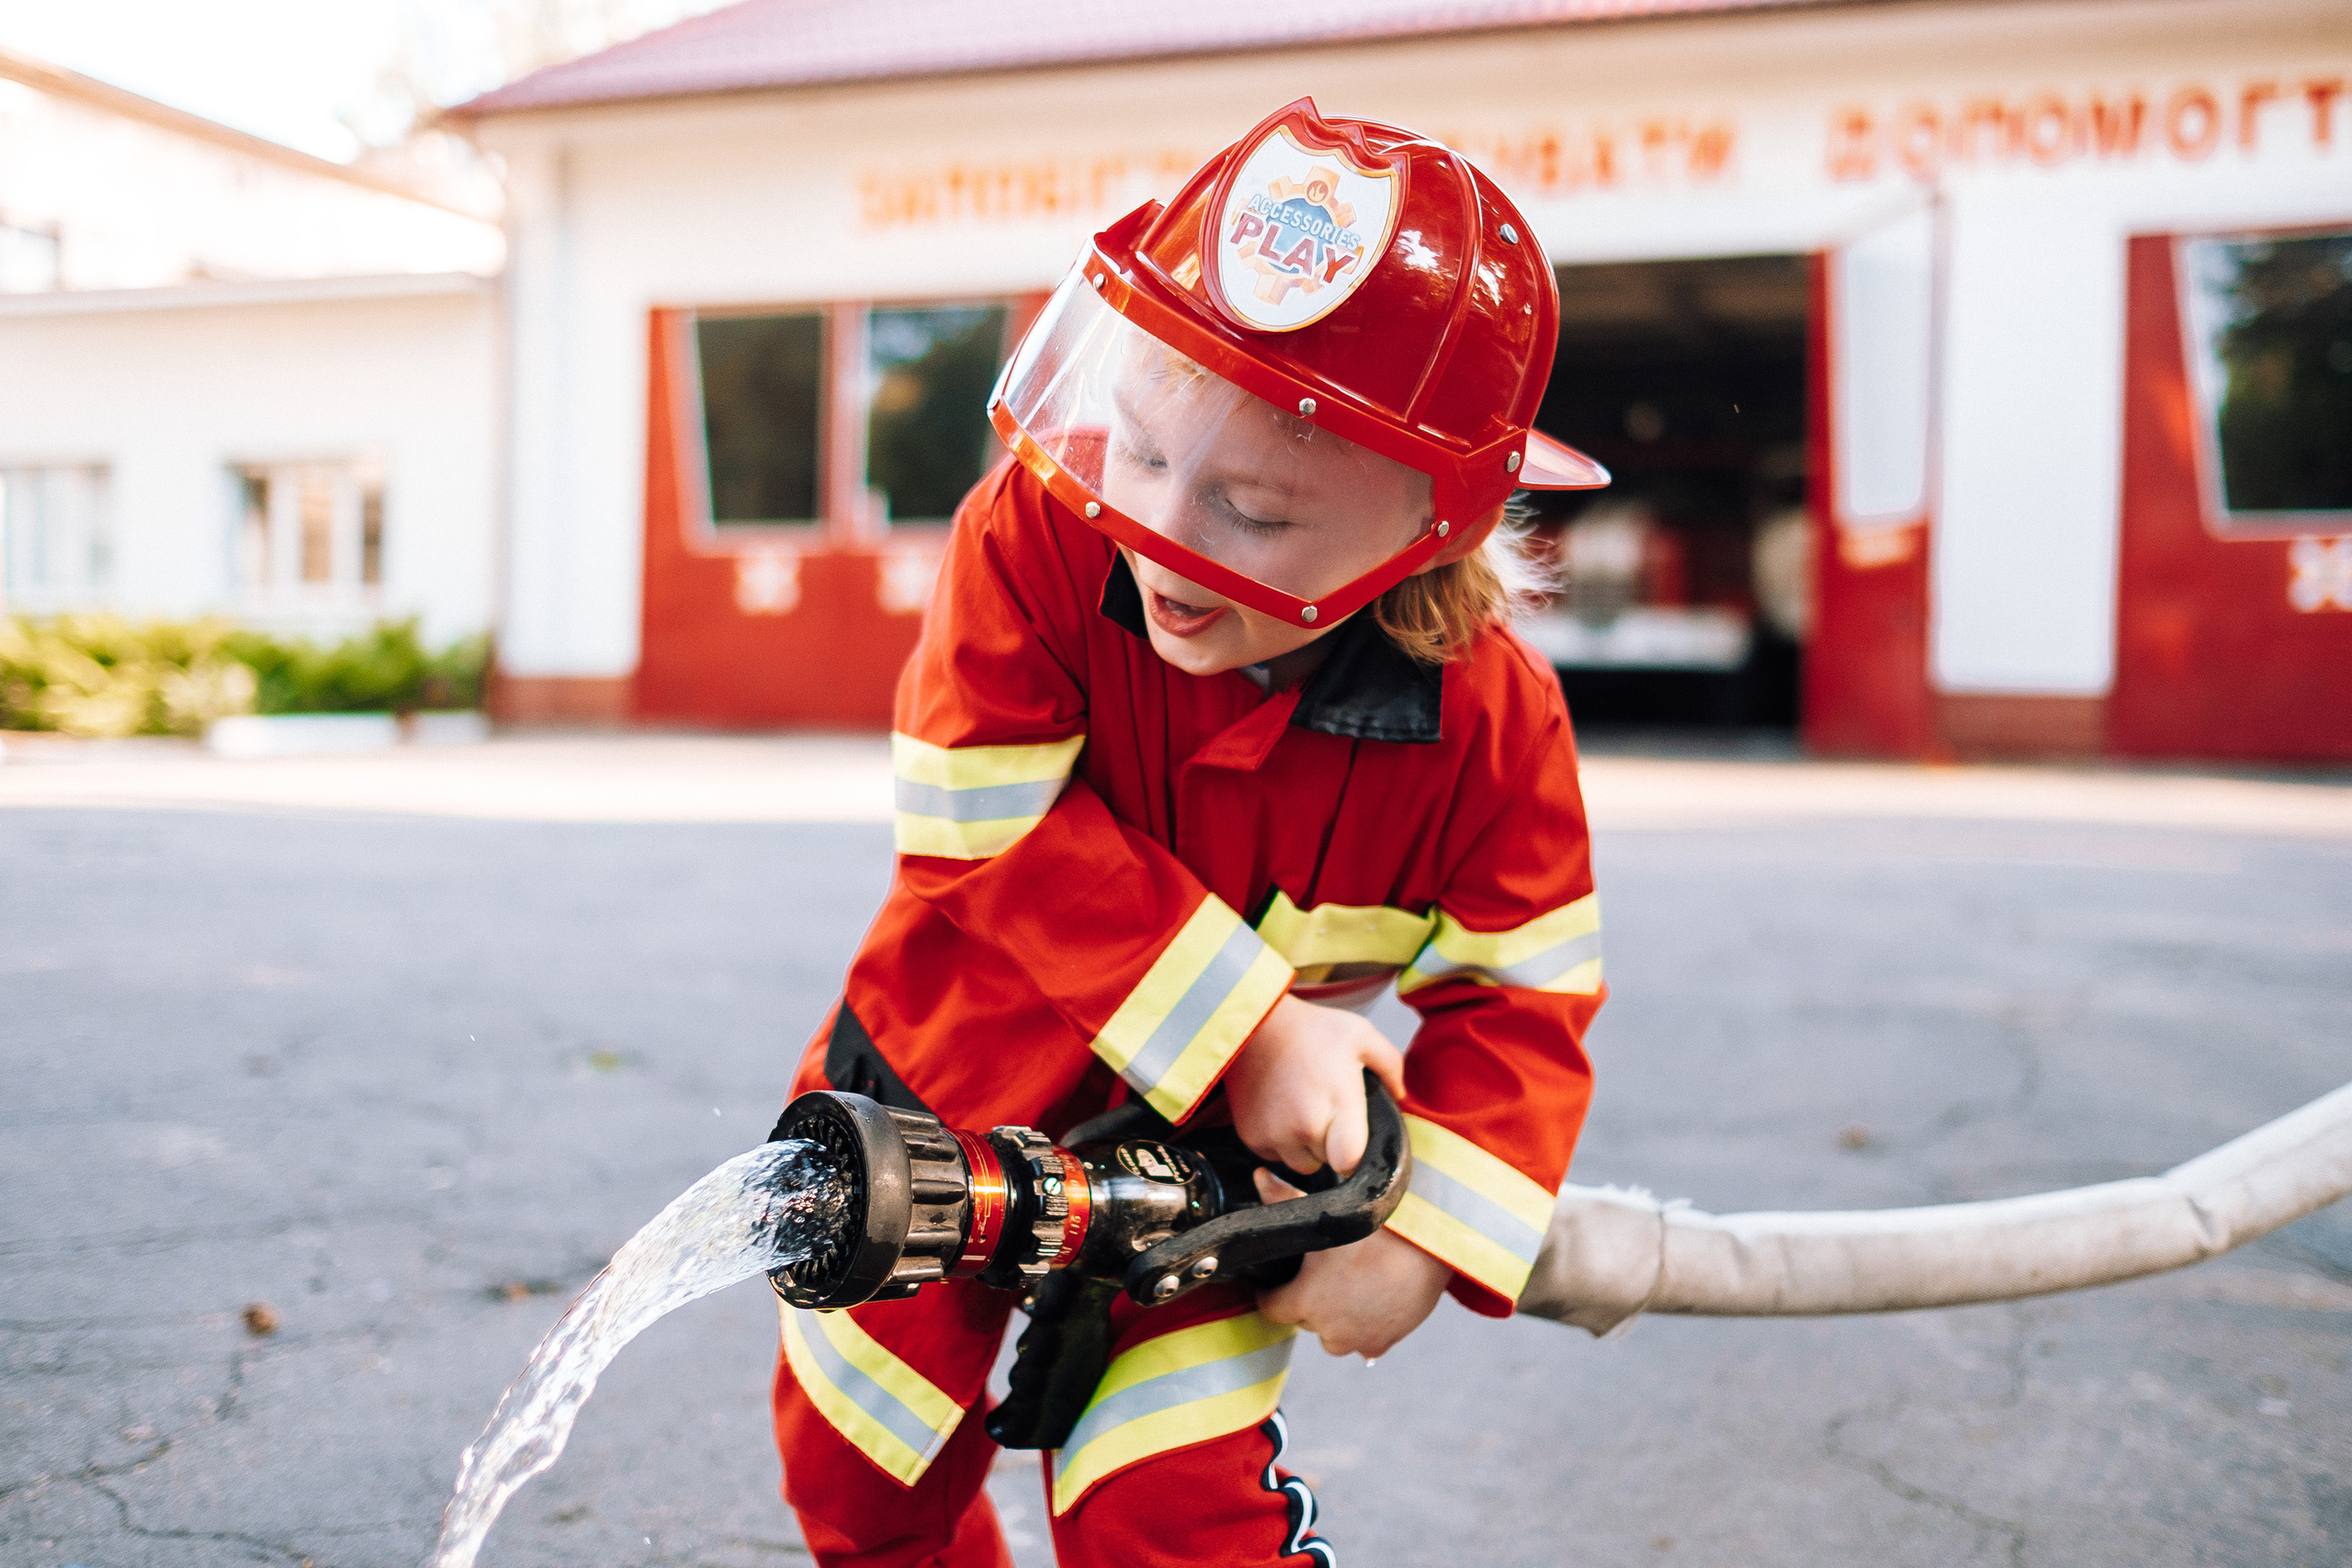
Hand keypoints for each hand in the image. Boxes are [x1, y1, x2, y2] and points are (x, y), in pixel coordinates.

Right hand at [1224, 995, 1405, 1175]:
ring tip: (1302, 1110)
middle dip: (1331, 1144)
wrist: (1254, 1023)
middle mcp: (1304, 1126)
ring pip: (1301, 1164)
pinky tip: (1281, 1111)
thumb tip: (1400, 1095)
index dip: (1354, 1158)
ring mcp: (1274, 1134)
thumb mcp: (1360, 1034)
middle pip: (1327, 1163)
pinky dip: (1280, 1141)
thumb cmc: (1309, 1029)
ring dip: (1305, 1147)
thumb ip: (1390, 1065)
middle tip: (1325, 1109)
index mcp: (1338, 1103)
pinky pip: (1274, 1156)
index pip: (1349, 1161)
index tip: (1353, 1143)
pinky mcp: (1251, 1137)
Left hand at [1254, 1168, 1450, 1358]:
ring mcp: (1357, 1341)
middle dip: (1308, 1301)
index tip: (1279, 1279)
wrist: (1431, 1246)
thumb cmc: (1377, 1229)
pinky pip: (1363, 1341)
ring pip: (1333, 1335)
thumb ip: (1284, 1198)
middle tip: (1323, 1273)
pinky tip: (1373, 1299)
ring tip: (1349, 1287)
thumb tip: (1258, 1176)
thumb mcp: (1326, 1212)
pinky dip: (1365, 1326)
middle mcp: (1328, 1329)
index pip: (1271, 1307)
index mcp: (1305, 1301)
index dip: (1272, 1291)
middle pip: (1304, 1319)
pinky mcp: (1382, 1345)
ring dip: (1335, 1318)